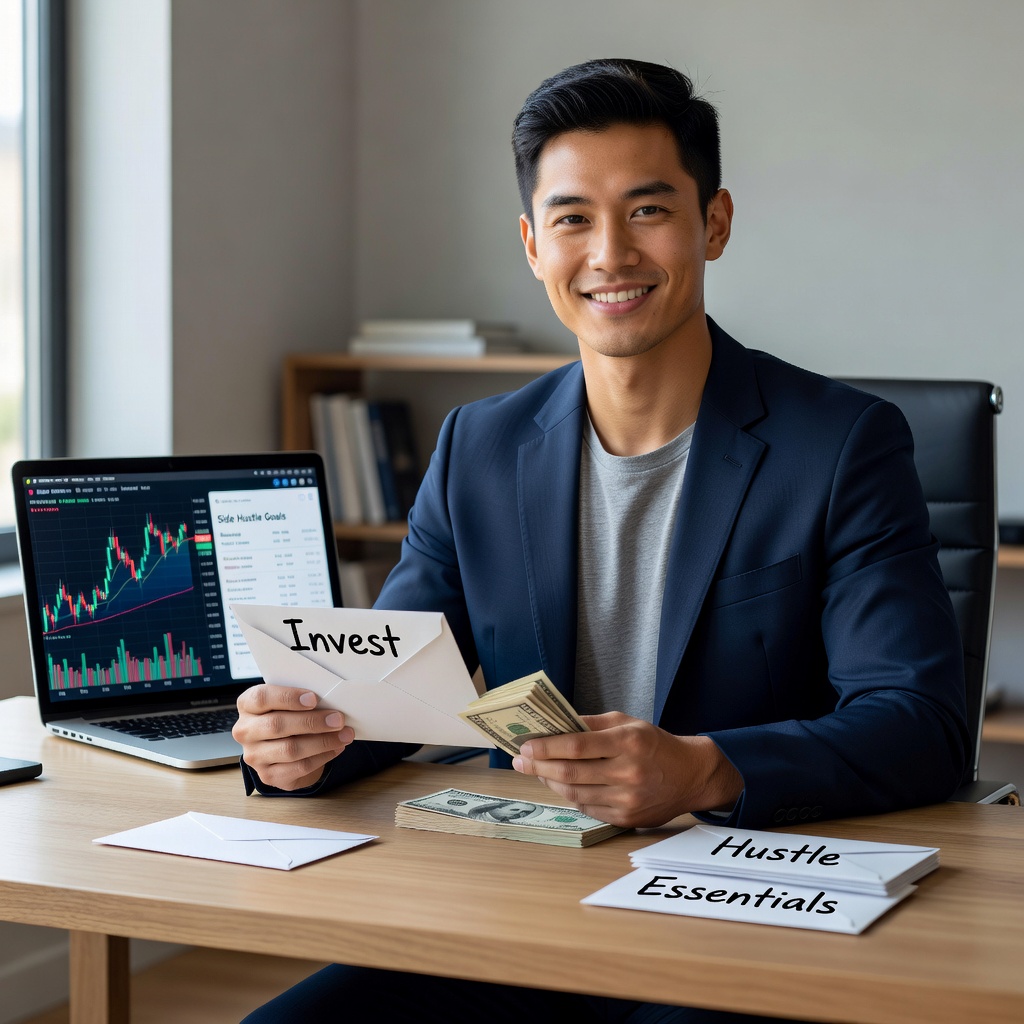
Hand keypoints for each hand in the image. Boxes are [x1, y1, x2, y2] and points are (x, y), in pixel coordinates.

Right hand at [233, 684, 353, 790]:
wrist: (284, 747)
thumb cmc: (288, 715)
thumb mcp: (288, 702)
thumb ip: (300, 698)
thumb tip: (331, 698)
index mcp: (247, 705)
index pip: (261, 698)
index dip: (288, 697)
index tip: (314, 698)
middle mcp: (245, 731)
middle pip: (276, 725)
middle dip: (312, 722)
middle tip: (338, 719)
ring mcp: (254, 756)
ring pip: (290, 749)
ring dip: (322, 741)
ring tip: (344, 734)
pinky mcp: (268, 776)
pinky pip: (299, 767)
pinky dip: (322, 756)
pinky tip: (337, 748)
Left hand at [511, 712, 743, 827]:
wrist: (691, 776)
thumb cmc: (654, 744)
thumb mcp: (627, 722)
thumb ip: (591, 724)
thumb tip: (554, 725)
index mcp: (628, 742)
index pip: (576, 745)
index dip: (546, 747)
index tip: (525, 746)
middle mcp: (628, 772)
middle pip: (570, 773)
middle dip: (538, 767)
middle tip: (519, 761)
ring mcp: (627, 799)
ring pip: (575, 794)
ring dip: (549, 782)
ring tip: (536, 772)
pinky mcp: (627, 818)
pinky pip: (587, 808)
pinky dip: (570, 796)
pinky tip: (560, 785)